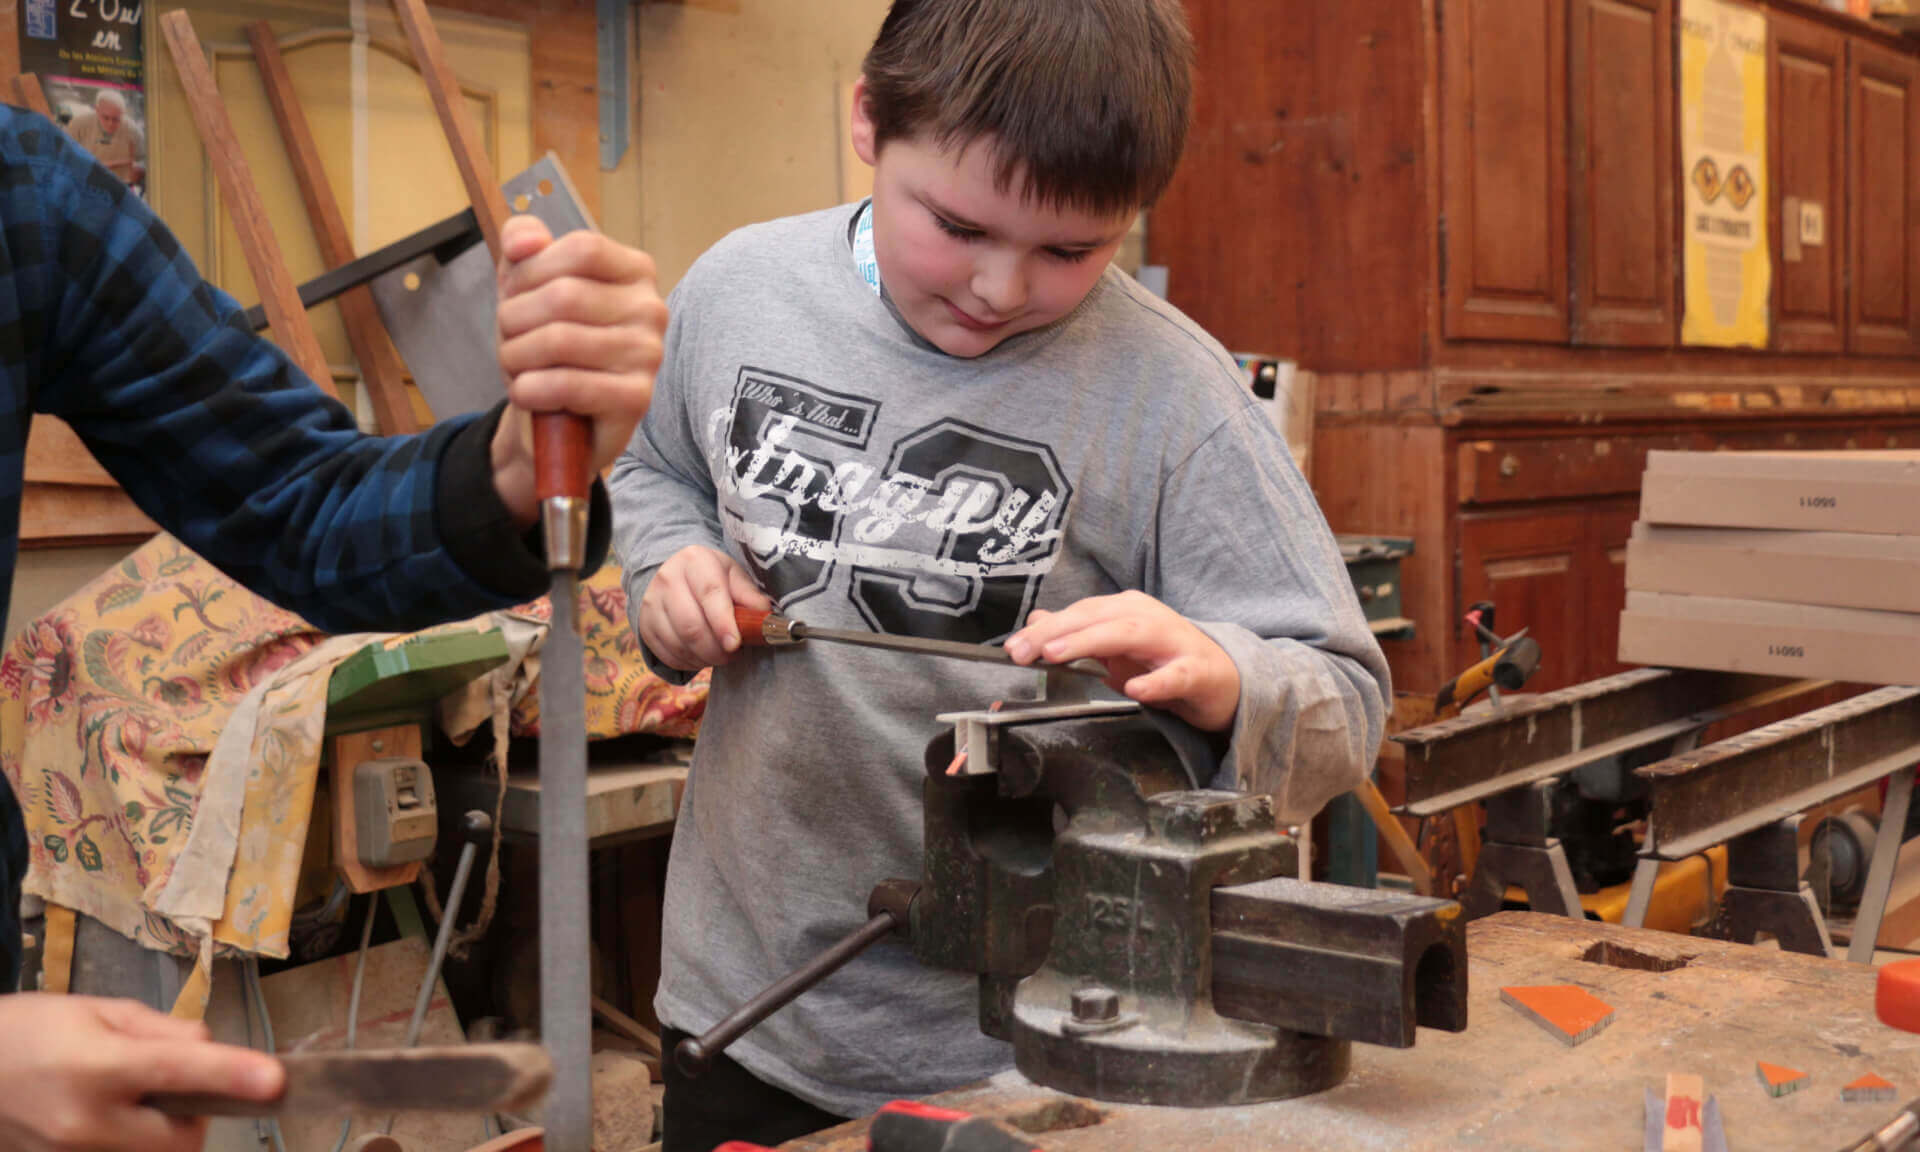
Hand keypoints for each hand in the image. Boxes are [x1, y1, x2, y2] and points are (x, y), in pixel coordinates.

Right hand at [0, 993, 283, 1151]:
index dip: (231, 1075)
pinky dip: (134, 1139)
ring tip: (133, 1096)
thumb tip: (212, 1048)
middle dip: (195, 1115)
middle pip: (180, 1139)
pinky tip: (112, 1112)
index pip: (179, 1072)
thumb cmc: (30, 1030)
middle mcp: (85, 1122)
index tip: (276, 1081)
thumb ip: (162, 1031)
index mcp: (96, 1067)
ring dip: (163, 1130)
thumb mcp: (98, 1011)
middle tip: (176, 1087)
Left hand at [491, 215, 668, 525]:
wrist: (556, 418)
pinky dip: (531, 390)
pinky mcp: (637, 399)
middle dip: (514, 320)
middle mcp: (652, 309)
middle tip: (510, 340)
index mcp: (634, 272)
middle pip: (565, 295)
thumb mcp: (527, 283)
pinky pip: (569, 385)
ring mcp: (649, 355)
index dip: (532, 270)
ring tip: (517, 368)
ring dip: (517, 357)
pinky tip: (527, 393)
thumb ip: (524, 243)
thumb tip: (525, 242)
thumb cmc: (545, 345)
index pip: (583, 248)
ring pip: (560, 340)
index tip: (515, 294)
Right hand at [638, 546, 771, 671]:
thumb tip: (764, 616)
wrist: (671, 571)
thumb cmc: (710, 575)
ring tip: (718, 655)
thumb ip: (749, 594)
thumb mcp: (732, 574)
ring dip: (702, 658)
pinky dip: (687, 662)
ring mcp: (651, 603)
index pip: (709, 594)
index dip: (723, 623)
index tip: (735, 644)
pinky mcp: (644, 624)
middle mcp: (667, 579)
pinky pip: (666, 654)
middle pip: (690, 625)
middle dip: (715, 649)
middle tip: (731, 654)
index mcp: (695, 561)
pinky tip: (700, 656)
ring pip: (678, 643)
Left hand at [1006, 591, 1240, 731]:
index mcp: (1126, 609)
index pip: (1079, 613)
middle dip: (1056, 632)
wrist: (1221, 681)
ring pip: (1130, 634)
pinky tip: (1135, 688)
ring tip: (1058, 655)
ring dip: (1090, 642)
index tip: (1013, 648)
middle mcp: (1148, 617)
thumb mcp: (1114, 649)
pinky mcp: (1197, 671)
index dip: (1044, 628)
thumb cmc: (1163, 662)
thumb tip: (1037, 622)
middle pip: (1097, 618)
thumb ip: (1077, 634)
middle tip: (1025, 651)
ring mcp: (1175, 641)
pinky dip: (1155, 681)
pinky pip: (1175, 674)